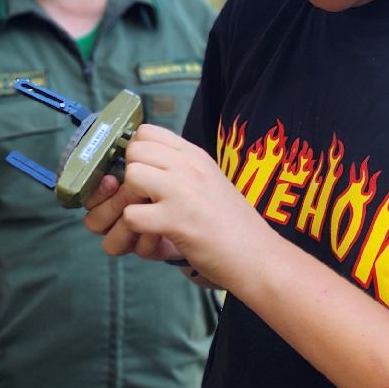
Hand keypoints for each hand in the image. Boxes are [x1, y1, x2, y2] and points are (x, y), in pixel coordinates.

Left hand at [87, 125, 272, 290]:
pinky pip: (132, 215)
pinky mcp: (176, 221)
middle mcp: (189, 166)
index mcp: (195, 155)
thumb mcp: (209, 180)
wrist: (258, 256)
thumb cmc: (231, 223)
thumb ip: (181, 168)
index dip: (137, 153)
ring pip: (131, 176)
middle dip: (131, 174)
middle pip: (134, 150)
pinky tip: (155, 232)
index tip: (146, 174)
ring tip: (149, 213)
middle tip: (144, 197)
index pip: (147, 132)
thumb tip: (148, 161)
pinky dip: (136, 228)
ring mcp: (183, 192)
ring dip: (131, 199)